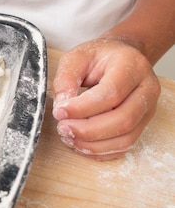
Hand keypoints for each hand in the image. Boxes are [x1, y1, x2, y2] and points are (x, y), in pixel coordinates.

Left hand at [52, 37, 160, 160]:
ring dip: (93, 144)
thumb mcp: (76, 58)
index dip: (83, 108)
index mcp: (131, 65)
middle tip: (63, 128)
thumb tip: (61, 108)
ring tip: (69, 136)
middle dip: (88, 130)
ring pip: (126, 137)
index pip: (111, 93)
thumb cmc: (98, 57)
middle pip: (123, 119)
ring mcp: (148, 108)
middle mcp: (147, 88)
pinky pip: (124, 146)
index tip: (59, 112)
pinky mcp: (142, 124)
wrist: (120, 57)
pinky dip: (100, 150)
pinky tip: (81, 143)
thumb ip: (66, 80)